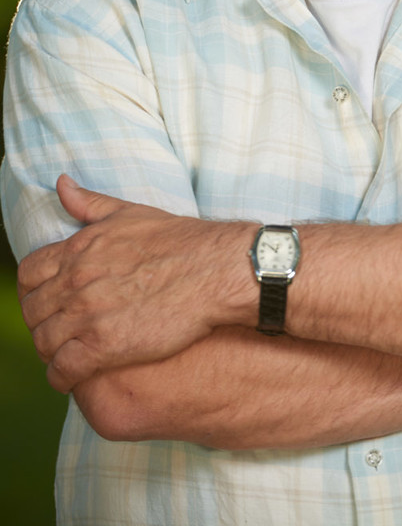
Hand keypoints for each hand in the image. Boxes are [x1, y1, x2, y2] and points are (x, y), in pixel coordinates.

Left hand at [17, 175, 255, 392]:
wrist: (214, 269)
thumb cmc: (179, 240)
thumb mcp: (129, 212)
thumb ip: (90, 203)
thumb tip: (61, 184)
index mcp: (79, 249)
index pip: (27, 274)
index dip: (32, 291)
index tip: (47, 301)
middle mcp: (76, 281)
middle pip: (31, 312)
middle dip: (40, 323)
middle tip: (59, 331)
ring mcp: (88, 314)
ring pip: (43, 342)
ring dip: (51, 351)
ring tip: (67, 354)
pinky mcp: (105, 346)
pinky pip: (63, 370)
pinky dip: (62, 377)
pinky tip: (74, 376)